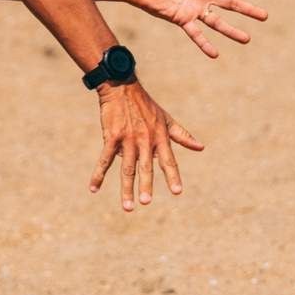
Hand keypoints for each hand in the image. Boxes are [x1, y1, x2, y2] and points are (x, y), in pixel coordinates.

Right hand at [88, 81, 200, 211]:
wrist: (122, 87)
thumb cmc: (146, 106)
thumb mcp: (166, 119)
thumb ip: (182, 135)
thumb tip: (201, 147)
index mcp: (159, 137)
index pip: (168, 160)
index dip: (173, 176)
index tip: (177, 192)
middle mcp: (145, 140)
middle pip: (145, 167)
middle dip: (145, 185)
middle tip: (146, 202)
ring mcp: (127, 139)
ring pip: (126, 168)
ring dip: (126, 188)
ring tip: (128, 207)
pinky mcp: (111, 137)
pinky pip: (104, 159)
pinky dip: (98, 174)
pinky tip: (93, 188)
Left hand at [126, 0, 268, 57]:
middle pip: (230, 3)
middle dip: (247, 9)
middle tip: (264, 16)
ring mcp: (193, 8)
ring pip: (217, 21)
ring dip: (232, 30)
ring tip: (247, 39)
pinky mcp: (181, 19)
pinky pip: (196, 33)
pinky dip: (205, 44)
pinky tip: (215, 54)